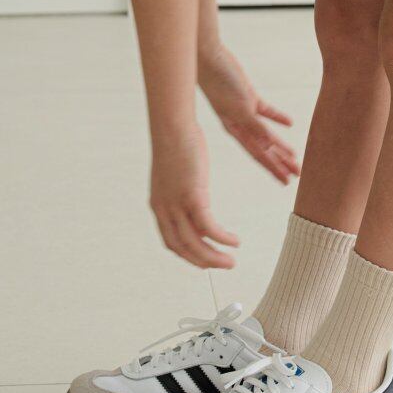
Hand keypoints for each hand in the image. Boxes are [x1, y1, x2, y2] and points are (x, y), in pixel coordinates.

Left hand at [149, 121, 240, 269]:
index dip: (189, 255)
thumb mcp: (177, 175)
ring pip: (196, 243)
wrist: (172, 127)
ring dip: (215, 257)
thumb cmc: (177, 145)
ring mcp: (177, 204)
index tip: (205, 260)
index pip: (171, 242)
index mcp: (159, 207)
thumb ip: (184, 194)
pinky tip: (234, 241)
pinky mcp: (192, 196)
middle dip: (204, 261)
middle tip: (224, 266)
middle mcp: (165, 210)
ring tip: (232, 260)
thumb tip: (197, 206)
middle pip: (184, 248)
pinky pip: (209, 227)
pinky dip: (222, 238)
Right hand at [197, 41, 302, 183]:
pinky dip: (277, 119)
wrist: (210, 59)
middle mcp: (241, 125)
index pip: (259, 154)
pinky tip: (289, 124)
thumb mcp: (240, 107)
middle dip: (280, 162)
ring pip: (267, 134)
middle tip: (297, 175)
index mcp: (237, 130)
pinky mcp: (249, 97)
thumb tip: (269, 147)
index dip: (273, 168)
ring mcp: (245, 112)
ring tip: (294, 157)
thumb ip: (255, 126)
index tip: (286, 181)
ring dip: (281, 145)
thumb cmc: (221, 83)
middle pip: (265, 149)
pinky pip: (266, 112)